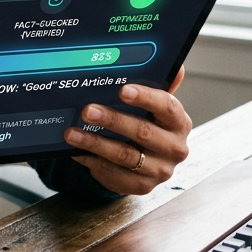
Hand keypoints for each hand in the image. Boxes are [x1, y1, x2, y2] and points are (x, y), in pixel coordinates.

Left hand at [63, 68, 189, 195]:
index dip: (145, 97)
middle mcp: (174, 148)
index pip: (167, 107)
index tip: (122, 90)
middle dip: (112, 119)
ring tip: (72, 133)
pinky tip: (75, 151)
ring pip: (124, 155)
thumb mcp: (153, 106)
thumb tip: (175, 65)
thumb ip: (160, 85)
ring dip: (95, 142)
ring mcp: (159, 170)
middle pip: (142, 132)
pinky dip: (92, 161)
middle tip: (87, 110)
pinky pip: (114, 174)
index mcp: (179, 122)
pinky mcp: (142, 186)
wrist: (148, 160)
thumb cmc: (148, 123)